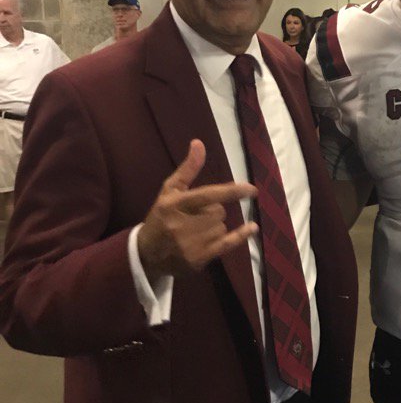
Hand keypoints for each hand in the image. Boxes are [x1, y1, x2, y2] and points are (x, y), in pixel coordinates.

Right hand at [137, 140, 257, 282]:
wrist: (146, 253)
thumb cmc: (161, 216)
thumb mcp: (169, 190)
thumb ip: (188, 169)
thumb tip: (199, 143)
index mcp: (174, 204)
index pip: (208, 195)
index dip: (231, 192)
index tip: (251, 189)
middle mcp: (182, 225)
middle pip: (218, 212)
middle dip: (212, 211)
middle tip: (195, 217)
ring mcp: (190, 244)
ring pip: (221, 227)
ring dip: (214, 226)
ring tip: (195, 231)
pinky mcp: (198, 259)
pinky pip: (227, 244)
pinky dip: (241, 235)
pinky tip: (252, 228)